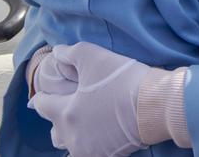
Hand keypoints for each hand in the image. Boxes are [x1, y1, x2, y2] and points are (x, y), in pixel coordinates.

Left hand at [29, 42, 151, 156]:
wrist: (156, 105)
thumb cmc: (123, 81)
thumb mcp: (95, 57)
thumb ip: (70, 53)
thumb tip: (58, 52)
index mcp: (65, 113)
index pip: (41, 105)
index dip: (43, 95)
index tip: (46, 92)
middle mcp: (73, 136)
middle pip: (54, 131)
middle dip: (58, 120)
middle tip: (69, 108)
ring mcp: (90, 149)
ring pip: (71, 146)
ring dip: (73, 135)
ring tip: (83, 125)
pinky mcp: (109, 155)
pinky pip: (92, 153)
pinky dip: (92, 145)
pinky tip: (102, 135)